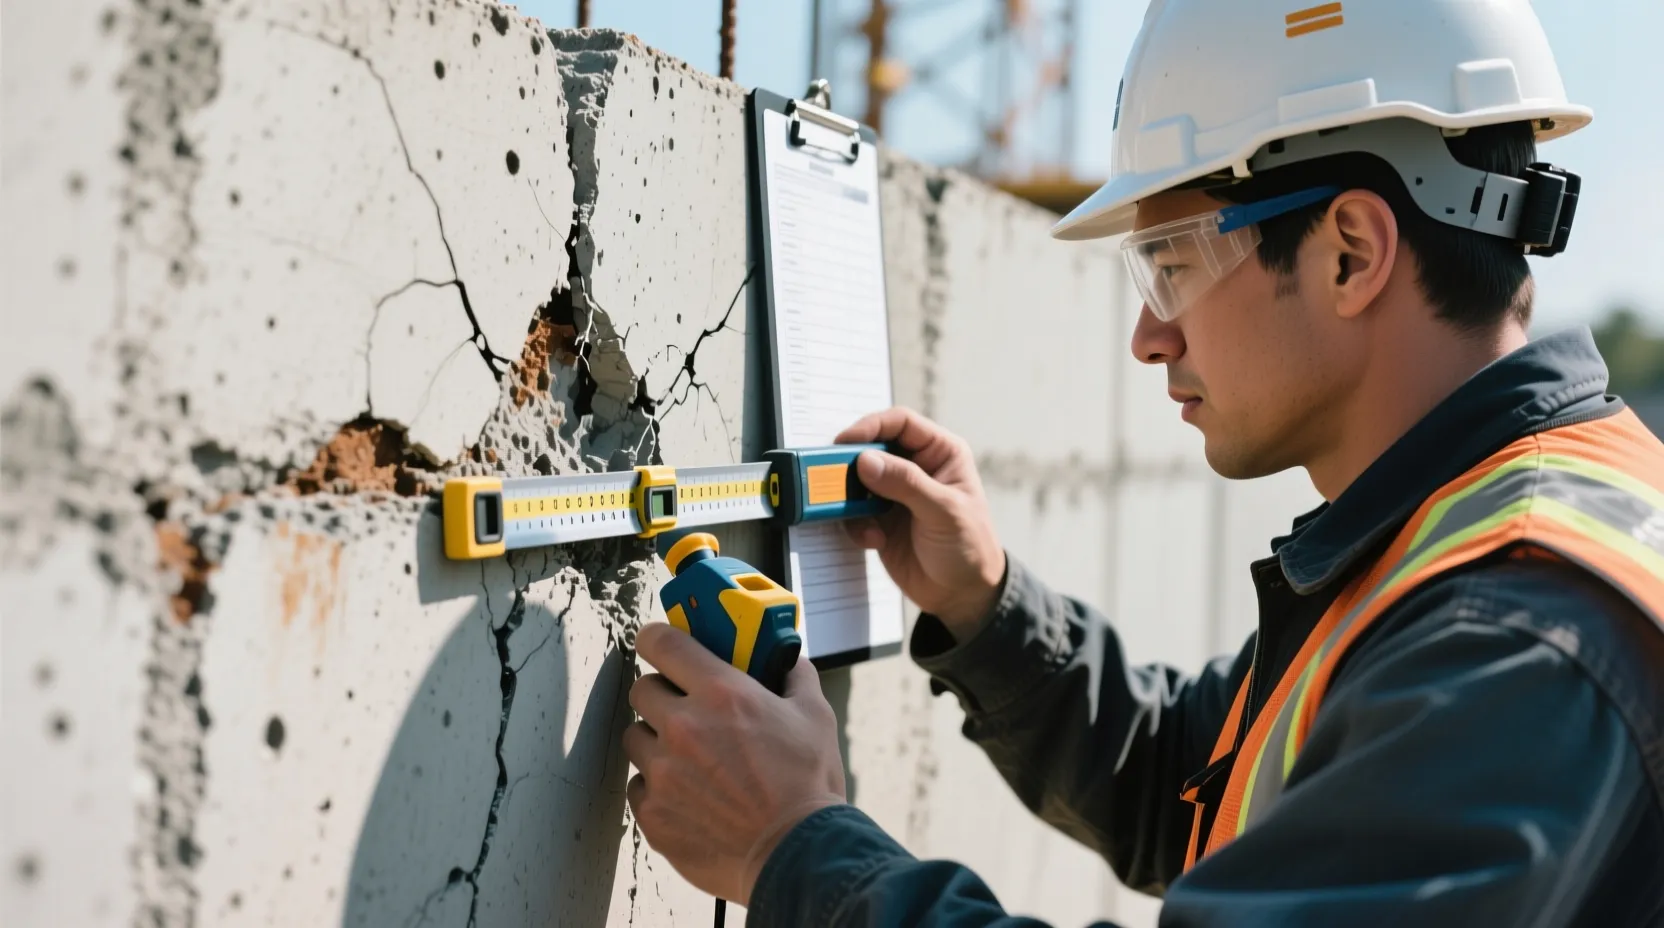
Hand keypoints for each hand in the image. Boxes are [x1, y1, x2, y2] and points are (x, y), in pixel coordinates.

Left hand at [623, 623, 845, 906]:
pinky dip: (657, 786)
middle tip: (685, 708)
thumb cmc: (808, 788)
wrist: (795, 856)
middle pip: (641, 689)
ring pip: (635, 738)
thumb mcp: (815, 717)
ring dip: (656, 741)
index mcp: (721, 694)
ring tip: (689, 758)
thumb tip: (789, 660)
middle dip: (661, 693)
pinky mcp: (653, 814)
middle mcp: (683, 728)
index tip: (661, 643)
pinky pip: (638, 785)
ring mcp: (663, 773)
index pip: (662, 642)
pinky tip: (689, 793)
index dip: (658, 638)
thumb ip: (795, 677)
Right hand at [837, 407, 1005, 635]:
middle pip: (872, 448)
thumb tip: (866, 461)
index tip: (846, 442)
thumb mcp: (944, 511)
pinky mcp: (880, 519)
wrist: (962, 595)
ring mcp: (895, 494)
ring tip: (855, 516)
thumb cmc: (969, 547)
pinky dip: (856, 524)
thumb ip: (906, 484)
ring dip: (851, 498)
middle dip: (852, 464)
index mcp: (940, 453)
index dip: (871, 426)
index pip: (901, 423)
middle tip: (832, 476)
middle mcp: (916, 468)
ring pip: (857, 480)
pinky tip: (873, 540)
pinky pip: (854, 511)